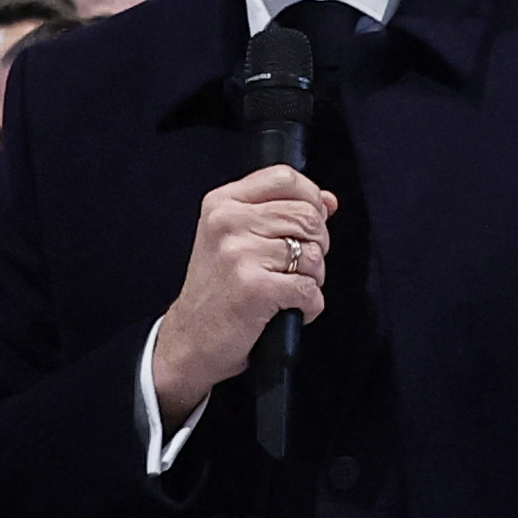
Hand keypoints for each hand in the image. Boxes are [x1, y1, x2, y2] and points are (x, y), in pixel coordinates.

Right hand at [146, 167, 337, 423]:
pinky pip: (309, 289)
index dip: (310, 200)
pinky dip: (309, 306)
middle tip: (298, 266)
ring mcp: (239, 254)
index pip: (285, 178)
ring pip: (312, 254)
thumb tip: (328, 201)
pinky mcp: (255, 288)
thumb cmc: (217, 290)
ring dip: (313, 278)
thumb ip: (280, 211)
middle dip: (317, 244)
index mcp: (222, 203)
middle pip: (307, 216)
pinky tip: (288, 310)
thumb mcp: (235, 238)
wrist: (190, 340)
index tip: (308, 224)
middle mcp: (228, 222)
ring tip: (288, 289)